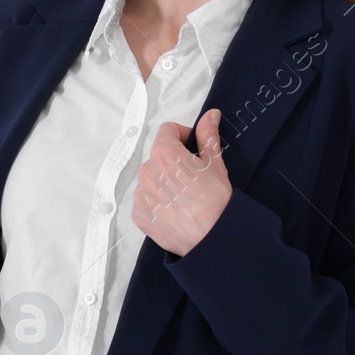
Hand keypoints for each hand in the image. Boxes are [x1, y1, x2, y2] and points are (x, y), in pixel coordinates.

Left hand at [131, 108, 231, 255]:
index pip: (168, 131)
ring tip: (185, 197)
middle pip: (159, 156)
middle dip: (174, 162)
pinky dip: (158, 202)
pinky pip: (146, 201)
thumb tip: (210, 115)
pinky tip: (175, 210)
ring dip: (165, 182)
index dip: (183, 135)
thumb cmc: (215, 201)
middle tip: (194, 177)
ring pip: (152, 179)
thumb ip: (208, 136)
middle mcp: (147, 171)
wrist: (211, 238)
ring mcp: (140, 194)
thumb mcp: (215, 164)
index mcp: (164, 154)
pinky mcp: (139, 214)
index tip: (193, 146)